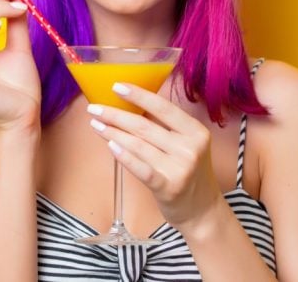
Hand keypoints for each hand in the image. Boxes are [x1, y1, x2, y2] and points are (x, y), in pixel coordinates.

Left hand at [86, 82, 222, 229]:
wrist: (202, 211)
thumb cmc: (189, 173)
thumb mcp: (188, 145)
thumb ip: (166, 128)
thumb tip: (131, 105)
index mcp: (196, 131)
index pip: (164, 108)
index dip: (139, 95)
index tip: (117, 87)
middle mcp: (190, 148)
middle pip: (145, 126)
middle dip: (116, 114)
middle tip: (95, 108)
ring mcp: (180, 168)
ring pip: (138, 145)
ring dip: (113, 132)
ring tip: (96, 124)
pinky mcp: (168, 187)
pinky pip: (141, 168)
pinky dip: (124, 156)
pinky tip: (110, 144)